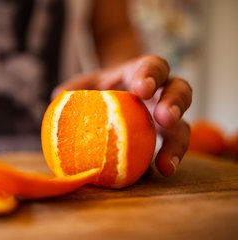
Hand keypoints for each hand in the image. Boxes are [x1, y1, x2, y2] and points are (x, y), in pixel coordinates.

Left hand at [53, 55, 191, 176]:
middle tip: (164, 119)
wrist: (115, 97)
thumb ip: (75, 87)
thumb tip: (56, 98)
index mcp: (141, 72)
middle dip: (174, 103)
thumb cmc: (101, 88)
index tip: (142, 90)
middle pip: (180, 91)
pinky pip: (171, 149)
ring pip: (183, 125)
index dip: (151, 76)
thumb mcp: (87, 83)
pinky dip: (166, 160)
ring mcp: (166, 116)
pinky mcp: (165, 138)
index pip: (152, 66)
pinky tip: (158, 173)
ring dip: (177, 144)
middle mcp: (161, 92)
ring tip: (165, 164)